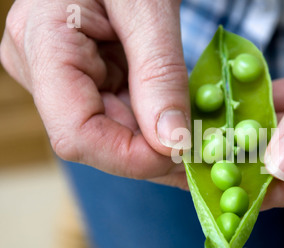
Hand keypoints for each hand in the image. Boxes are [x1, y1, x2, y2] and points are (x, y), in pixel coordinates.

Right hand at [0, 0, 188, 182]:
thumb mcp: (149, 9)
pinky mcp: (79, 77)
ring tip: (200, 139)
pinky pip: (118, 114)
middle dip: (154, 153)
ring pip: (111, 132)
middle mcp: (41, 69)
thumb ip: (158, 75)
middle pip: (98, 139)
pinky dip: (153, 123)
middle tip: (204, 158)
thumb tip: (173, 143)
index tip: (183, 157)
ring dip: (157, 141)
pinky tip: (182, 123)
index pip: (77, 134)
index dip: (131, 158)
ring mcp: (57, 75)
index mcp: (44, 45)